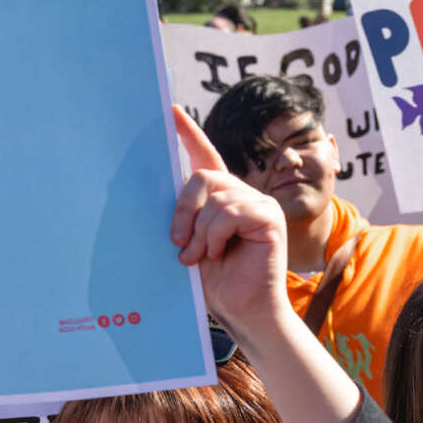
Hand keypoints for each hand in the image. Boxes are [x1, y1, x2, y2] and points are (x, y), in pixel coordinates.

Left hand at [168, 108, 291, 332]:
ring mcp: (260, 204)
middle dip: (183, 210)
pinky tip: (218, 253)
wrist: (242, 311)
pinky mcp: (271, 218)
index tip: (170, 111)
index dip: (189, 133)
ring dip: (200, 232)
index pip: (206, 156)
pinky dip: (216, 235)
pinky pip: (232, 212)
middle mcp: (244, 195)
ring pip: (216, 198)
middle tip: (177, 242)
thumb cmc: (216, 282)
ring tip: (199, 257)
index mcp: (223, 199)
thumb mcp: (190, 241)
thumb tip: (151, 190)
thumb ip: (184, 214)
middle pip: (204, 177)